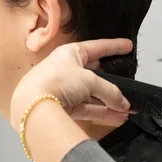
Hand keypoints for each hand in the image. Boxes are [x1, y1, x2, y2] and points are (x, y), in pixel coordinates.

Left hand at [10, 38, 132, 131]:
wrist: (33, 105)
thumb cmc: (55, 82)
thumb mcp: (90, 80)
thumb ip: (110, 91)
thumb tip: (123, 103)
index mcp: (68, 53)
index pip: (96, 48)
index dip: (113, 47)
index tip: (127, 46)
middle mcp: (64, 70)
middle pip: (94, 75)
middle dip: (112, 84)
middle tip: (129, 87)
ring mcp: (62, 89)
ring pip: (91, 95)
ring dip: (109, 102)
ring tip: (128, 108)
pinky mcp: (61, 107)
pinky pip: (86, 108)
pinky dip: (102, 112)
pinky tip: (117, 116)